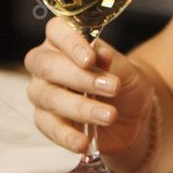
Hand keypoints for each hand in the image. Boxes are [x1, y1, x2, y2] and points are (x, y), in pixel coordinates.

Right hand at [24, 16, 155, 158]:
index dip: (71, 43)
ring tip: (110, 115)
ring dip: (80, 108)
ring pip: (49, 97)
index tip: (90, 59)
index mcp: (64, 39)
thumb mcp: (126, 69)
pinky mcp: (44, 120)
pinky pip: (49, 127)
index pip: (56, 30)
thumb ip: (111, 61)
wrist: (131, 114)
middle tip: (112, 88)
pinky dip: (67, 135)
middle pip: (48, 65)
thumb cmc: (124, 81)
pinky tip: (83, 142)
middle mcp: (47, 63)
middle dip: (80, 78)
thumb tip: (100, 54)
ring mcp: (42, 92)